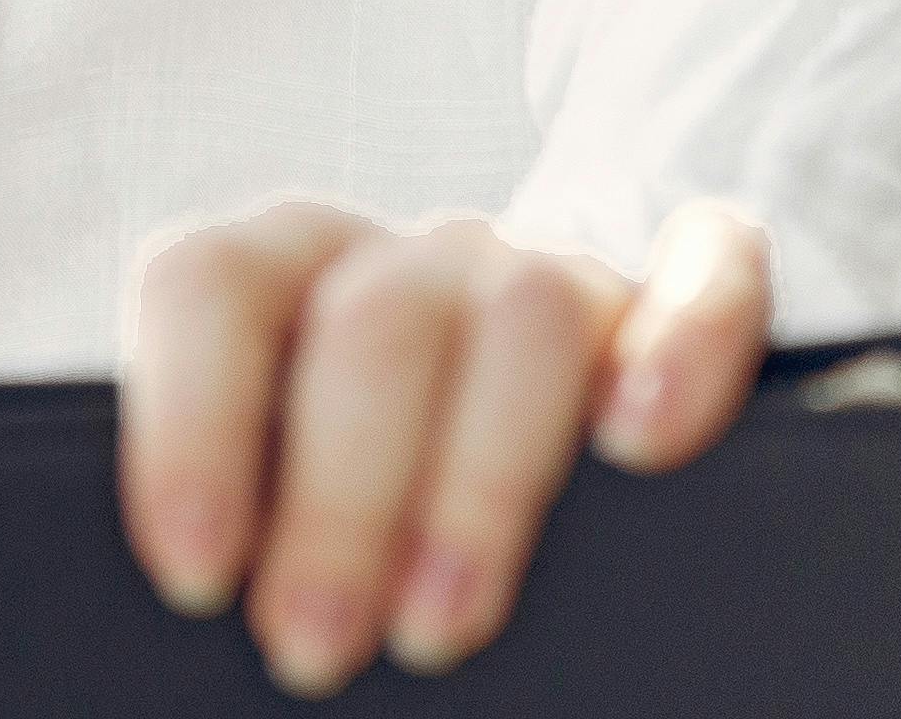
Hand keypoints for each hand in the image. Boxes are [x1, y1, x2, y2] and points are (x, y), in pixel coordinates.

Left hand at [119, 200, 775, 692]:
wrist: (506, 384)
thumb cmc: (362, 469)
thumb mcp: (278, 464)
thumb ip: (239, 495)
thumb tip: (198, 592)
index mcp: (287, 267)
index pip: (208, 282)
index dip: (189, 419)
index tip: (194, 573)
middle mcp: (415, 257)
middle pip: (371, 325)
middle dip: (338, 501)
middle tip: (311, 643)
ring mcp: (553, 265)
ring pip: (527, 311)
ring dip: (482, 480)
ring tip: (439, 623)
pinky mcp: (683, 292)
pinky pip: (710, 269)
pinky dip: (686, 344)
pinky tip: (642, 441)